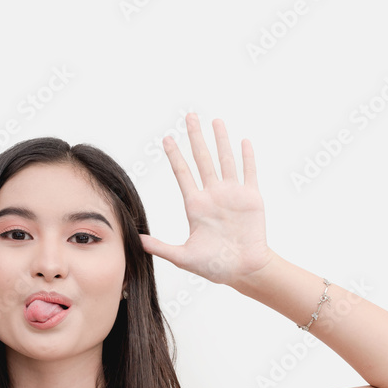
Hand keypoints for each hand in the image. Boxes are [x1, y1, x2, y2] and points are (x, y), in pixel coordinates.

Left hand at [140, 113, 272, 285]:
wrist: (244, 271)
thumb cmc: (215, 267)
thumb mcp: (184, 258)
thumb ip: (161, 247)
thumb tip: (136, 241)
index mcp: (195, 206)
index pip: (183, 174)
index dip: (175, 156)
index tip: (167, 138)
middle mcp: (213, 195)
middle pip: (202, 159)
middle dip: (196, 137)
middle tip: (190, 116)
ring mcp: (232, 195)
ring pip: (225, 160)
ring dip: (221, 140)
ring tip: (215, 120)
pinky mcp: (251, 198)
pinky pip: (249, 172)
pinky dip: (247, 157)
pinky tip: (243, 140)